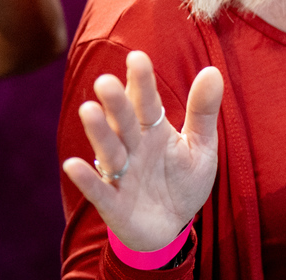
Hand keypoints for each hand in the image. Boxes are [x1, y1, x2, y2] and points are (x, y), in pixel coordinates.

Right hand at [62, 53, 223, 251]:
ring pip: (109, 150)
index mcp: (153, 130)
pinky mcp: (113, 204)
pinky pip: (99, 190)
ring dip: (98, 132)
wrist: (172, 227)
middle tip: (105, 81)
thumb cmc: (182, 181)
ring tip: (88, 110)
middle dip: (116, 103)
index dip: (142, 82)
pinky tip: (73, 165)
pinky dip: (86, 179)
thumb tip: (212, 71)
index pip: (147, 102)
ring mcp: (121, 175)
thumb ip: (203, 111)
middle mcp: (133, 147)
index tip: (137, 57)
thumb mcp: (200, 146)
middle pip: (124, 122)